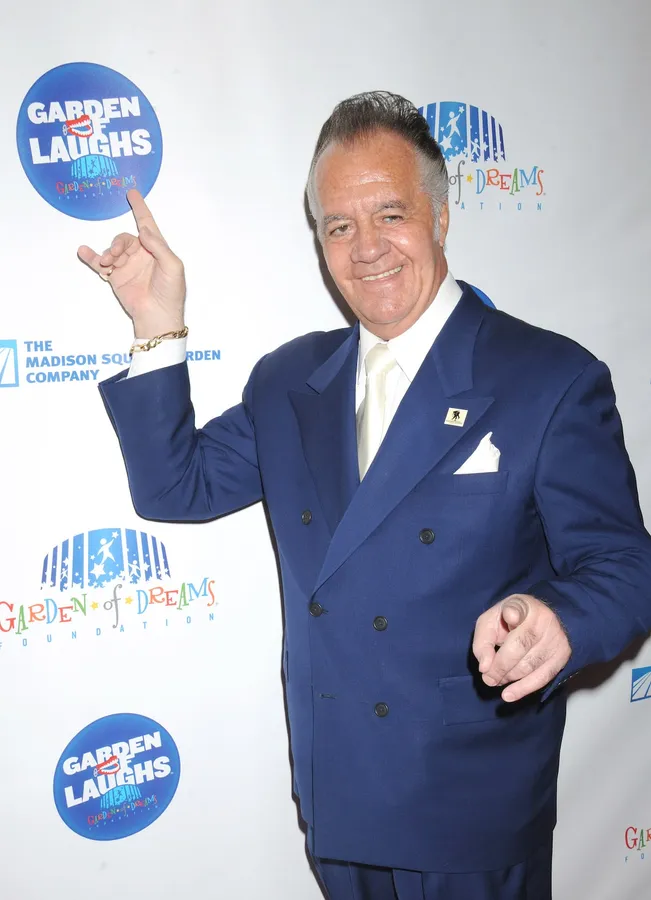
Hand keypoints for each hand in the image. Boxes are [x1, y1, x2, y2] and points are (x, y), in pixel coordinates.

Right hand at [77, 190, 185, 337]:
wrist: (158, 316)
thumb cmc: (171, 293)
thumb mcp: (173, 266)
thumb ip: (159, 246)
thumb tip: (143, 230)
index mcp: (157, 249)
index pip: (147, 224)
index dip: (140, 208)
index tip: (132, 192)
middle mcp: (141, 255)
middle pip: (125, 238)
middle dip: (118, 243)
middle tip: (115, 255)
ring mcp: (127, 266)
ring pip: (113, 250)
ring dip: (108, 253)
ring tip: (107, 263)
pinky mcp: (116, 278)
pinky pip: (100, 263)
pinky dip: (91, 257)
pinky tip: (84, 251)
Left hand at [472, 594, 570, 701]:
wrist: (542, 619)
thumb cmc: (509, 621)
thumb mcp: (491, 621)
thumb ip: (483, 641)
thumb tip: (484, 667)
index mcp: (522, 605)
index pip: (518, 608)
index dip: (514, 613)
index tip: (510, 616)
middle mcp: (542, 619)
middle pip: (519, 647)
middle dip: (499, 667)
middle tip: (488, 678)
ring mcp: (555, 638)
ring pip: (529, 665)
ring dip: (509, 678)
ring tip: (496, 681)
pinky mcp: (562, 655)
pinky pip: (542, 677)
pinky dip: (523, 689)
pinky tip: (509, 695)